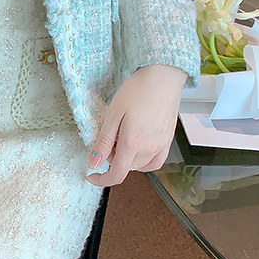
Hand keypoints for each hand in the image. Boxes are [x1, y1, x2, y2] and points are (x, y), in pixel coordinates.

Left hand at [85, 65, 185, 186]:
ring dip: (126, 159)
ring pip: (139, 166)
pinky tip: (137, 148)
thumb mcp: (112, 114)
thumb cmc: (136, 92)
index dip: (101, 180)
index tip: (90, 175)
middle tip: (108, 136)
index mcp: (132, 143)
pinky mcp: (168, 141)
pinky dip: (143, 161)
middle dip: (111, 159)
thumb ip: (103, 142)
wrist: (162, 78)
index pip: (116, 175)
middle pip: (126, 168)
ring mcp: (161, 146)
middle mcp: (148, 149)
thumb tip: (93, 163)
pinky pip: (155, 162)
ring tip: (122, 136)